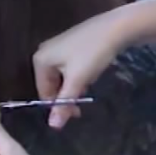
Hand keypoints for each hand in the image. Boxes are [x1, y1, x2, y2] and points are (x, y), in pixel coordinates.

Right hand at [34, 14, 127, 128]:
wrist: (115, 28)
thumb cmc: (92, 54)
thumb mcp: (77, 81)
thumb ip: (64, 103)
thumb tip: (53, 126)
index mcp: (40, 60)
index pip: (44, 92)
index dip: (59, 106)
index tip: (76, 114)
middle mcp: (44, 52)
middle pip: (51, 84)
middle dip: (66, 96)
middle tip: (82, 104)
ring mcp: (57, 46)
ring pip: (62, 77)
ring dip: (74, 87)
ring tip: (88, 86)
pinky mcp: (70, 44)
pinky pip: (69, 67)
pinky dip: (78, 75)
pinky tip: (90, 74)